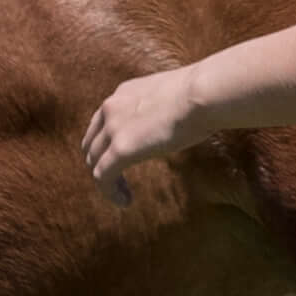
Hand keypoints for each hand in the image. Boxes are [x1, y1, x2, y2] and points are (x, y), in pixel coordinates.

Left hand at [80, 68, 202, 203]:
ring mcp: (113, 129)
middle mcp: (111, 108)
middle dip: (101, 162)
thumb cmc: (202, 94)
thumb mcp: (172, 96)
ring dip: (106, 180)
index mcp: (124, 93)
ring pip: (95, 161)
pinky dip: (110, 191)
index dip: (106, 143)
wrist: (202, 93)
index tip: (120, 158)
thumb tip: (179, 116)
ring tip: (122, 194)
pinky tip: (125, 201)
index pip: (102, 121)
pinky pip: (103, 176)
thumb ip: (164, 107)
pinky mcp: (121, 149)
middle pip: (92, 143)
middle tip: (117, 179)